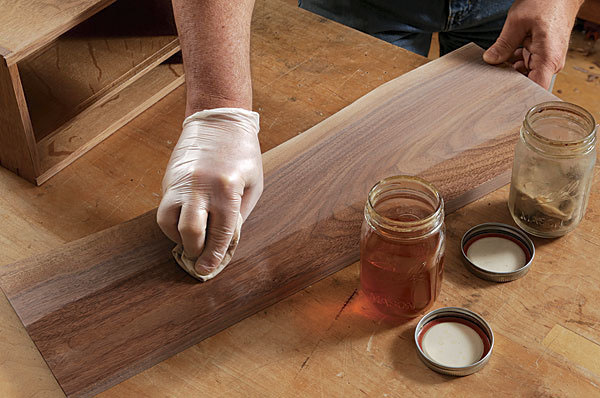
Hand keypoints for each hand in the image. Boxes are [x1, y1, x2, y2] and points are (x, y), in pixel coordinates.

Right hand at [157, 108, 262, 275]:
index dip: (213, 256)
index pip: (220, 233)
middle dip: (194, 251)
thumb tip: (223, 243)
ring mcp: (181, 182)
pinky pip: (165, 209)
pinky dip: (172, 223)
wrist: (220, 119)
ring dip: (178, 238)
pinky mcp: (169, 179)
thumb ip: (238, 215)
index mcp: (227, 189)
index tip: (207, 270)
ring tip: (191, 240)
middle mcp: (201, 186)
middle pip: (190, 232)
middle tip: (199, 258)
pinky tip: (185, 224)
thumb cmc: (243, 153)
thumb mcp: (252, 185)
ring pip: (168, 222)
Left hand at [483, 0, 581, 88]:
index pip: (536, 90)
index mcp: (548, 59)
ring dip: (511, 69)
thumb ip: (503, 44)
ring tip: (500, 59)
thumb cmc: (546, 3)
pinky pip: (527, 64)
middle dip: (509, 80)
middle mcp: (551, 63)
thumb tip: (490, 60)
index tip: (503, 98)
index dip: (519, 97)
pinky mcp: (544, 55)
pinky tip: (507, 54)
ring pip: (525, 74)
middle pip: (528, 83)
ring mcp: (548, 60)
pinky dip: (515, 61)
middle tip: (494, 73)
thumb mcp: (517, 22)